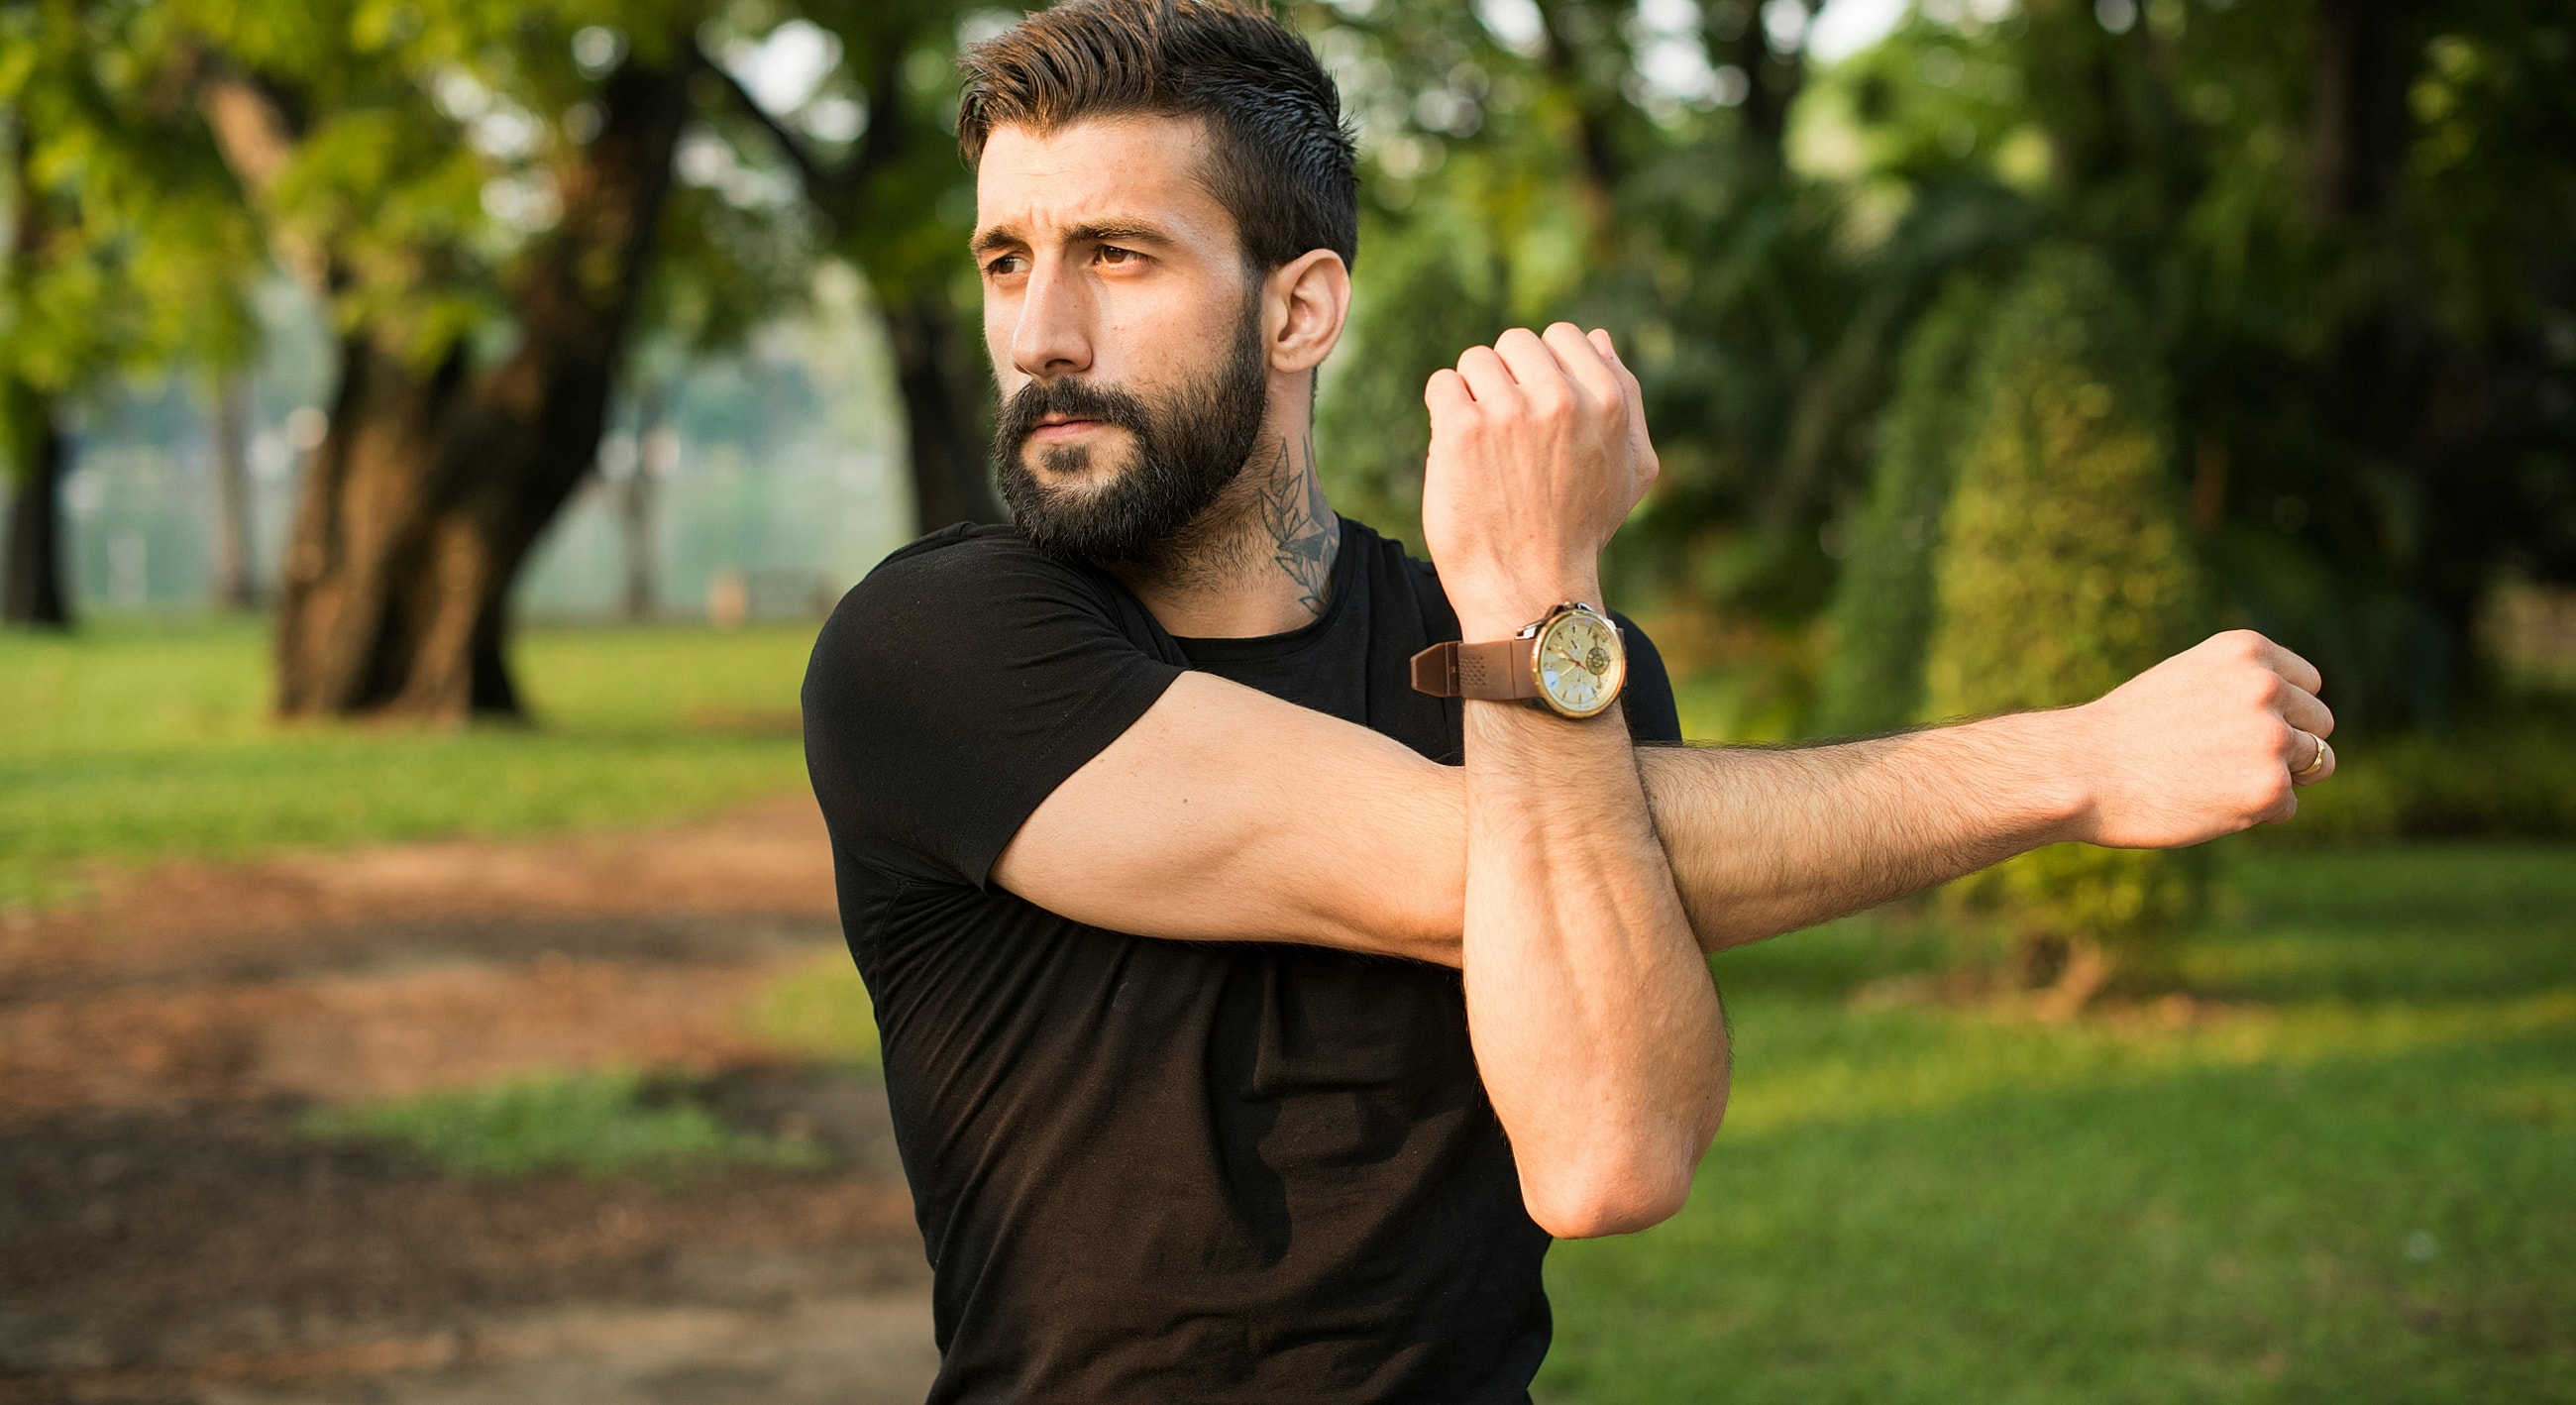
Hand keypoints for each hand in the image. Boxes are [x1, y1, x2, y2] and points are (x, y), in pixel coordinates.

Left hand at [1422, 324, 1656, 637]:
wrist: (1531, 589)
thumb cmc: (1580, 531)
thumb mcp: (1631, 469)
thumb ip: (1625, 397)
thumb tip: (1597, 338)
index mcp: (1607, 399)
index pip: (1564, 336)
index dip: (1544, 370)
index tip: (1538, 412)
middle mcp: (1560, 398)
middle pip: (1515, 343)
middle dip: (1507, 380)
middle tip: (1508, 434)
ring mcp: (1508, 411)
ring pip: (1476, 361)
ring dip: (1474, 396)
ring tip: (1485, 447)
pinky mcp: (1462, 429)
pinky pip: (1443, 384)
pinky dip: (1444, 411)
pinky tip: (1458, 449)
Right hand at [2059, 630, 2337, 848]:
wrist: (2080, 771)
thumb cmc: (2124, 732)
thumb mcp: (2187, 680)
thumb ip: (2241, 688)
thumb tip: (2296, 729)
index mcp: (2246, 650)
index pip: (2307, 684)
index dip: (2280, 712)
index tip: (2238, 730)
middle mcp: (2266, 686)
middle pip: (2320, 723)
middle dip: (2287, 746)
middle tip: (2227, 763)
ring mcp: (2273, 737)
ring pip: (2316, 764)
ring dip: (2276, 778)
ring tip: (2218, 782)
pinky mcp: (2271, 788)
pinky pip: (2287, 807)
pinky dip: (2255, 814)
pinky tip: (2206, 804)